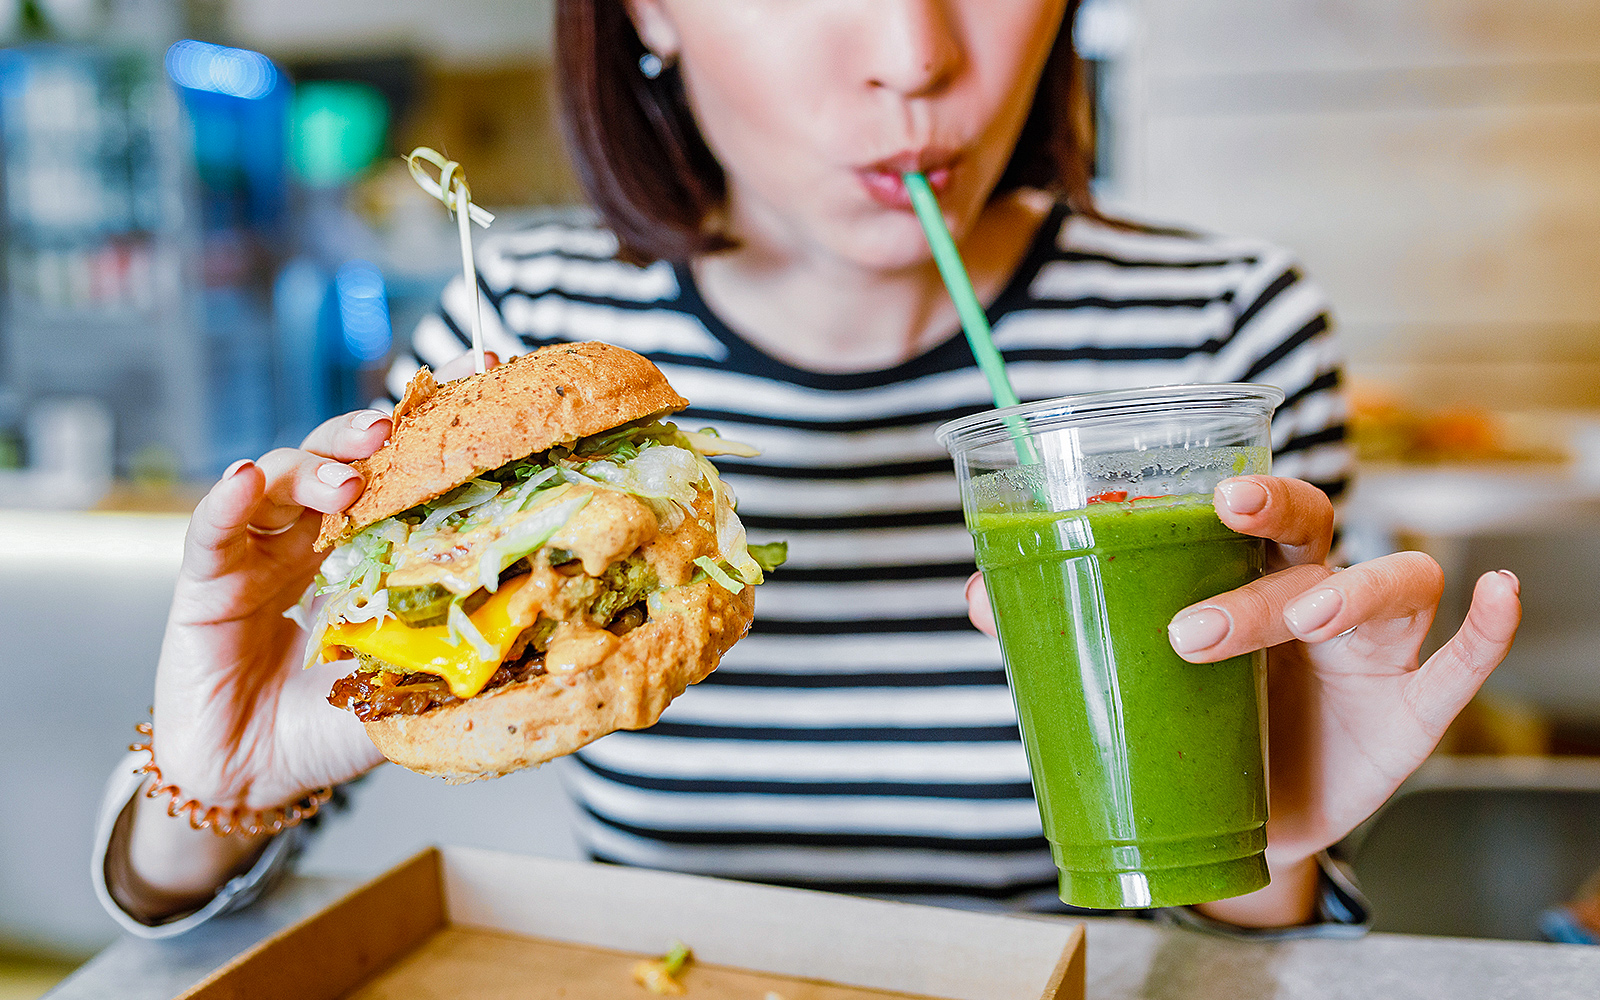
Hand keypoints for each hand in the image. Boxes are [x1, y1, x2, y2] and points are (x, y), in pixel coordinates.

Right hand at [125, 352, 495, 905]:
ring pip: (282, 479)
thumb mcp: (419, 684)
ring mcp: (259, 552)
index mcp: (374, 551)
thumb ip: (473, 655)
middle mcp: (317, 537)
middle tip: (398, 426)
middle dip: (370, 434)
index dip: (438, 423)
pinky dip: (227, 501)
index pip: (407, 471)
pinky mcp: (206, 581)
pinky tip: (246, 479)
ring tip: (350, 477)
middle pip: (343, 458)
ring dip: (316, 467)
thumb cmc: (336, 726)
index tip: (485, 368)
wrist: (257, 780)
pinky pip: (213, 531)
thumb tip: (556, 627)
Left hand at [963, 475, 1521, 925]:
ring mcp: (1367, 651)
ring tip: (1307, 621)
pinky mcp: (1408, 713)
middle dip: (1274, 543)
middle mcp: (1311, 595)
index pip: (1253, 512)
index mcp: (1243, 575)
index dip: (1241, 492)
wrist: (1242, 820)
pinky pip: (1458, 662)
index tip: (1207, 493)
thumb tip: (974, 600)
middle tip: (1202, 608)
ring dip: (1352, 593)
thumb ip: (1067, 634)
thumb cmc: (1191, 722)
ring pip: (1388, 584)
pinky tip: (1496, 596)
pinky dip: (1484, 631)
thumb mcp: (1136, 681)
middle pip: (1314, 536)